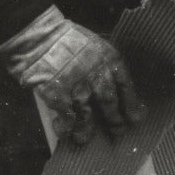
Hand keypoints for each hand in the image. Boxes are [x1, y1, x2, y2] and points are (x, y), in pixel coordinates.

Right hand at [0, 8, 145, 144]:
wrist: (38, 35)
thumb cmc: (65, 38)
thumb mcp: (93, 44)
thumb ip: (102, 64)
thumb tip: (108, 82)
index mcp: (110, 59)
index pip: (126, 85)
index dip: (131, 103)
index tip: (136, 117)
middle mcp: (98, 74)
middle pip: (110, 102)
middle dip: (115, 120)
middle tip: (118, 131)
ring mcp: (79, 87)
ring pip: (89, 114)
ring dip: (88, 129)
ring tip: (86, 139)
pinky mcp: (59, 96)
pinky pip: (67, 117)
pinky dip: (67, 127)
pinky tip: (66, 133)